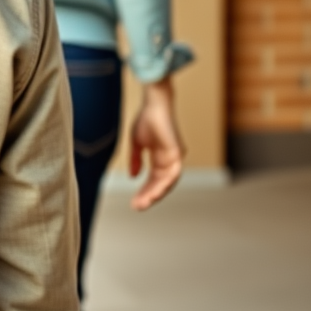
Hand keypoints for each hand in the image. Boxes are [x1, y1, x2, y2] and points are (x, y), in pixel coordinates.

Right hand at [129, 76, 184, 210]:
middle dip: (148, 196)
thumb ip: (135, 160)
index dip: (144, 191)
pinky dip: (164, 184)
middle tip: (137, 207)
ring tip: (144, 202)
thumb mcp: (136, 143)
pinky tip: (154, 191)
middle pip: (160, 184)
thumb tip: (132, 176)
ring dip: (155, 193)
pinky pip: (173, 174)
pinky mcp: (177, 153)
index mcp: (159, 158)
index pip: (153, 180)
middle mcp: (169, 161)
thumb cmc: (146, 118)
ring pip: (167, 182)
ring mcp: (174, 158)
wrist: (154, 103)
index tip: (134, 202)